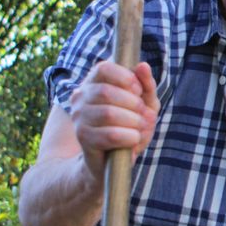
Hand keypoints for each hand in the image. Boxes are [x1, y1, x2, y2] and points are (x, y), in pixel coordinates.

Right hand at [68, 61, 159, 185]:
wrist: (113, 160)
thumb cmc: (130, 126)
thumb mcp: (145, 104)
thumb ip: (146, 85)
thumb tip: (143, 66)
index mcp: (94, 83)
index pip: (103, 68)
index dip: (126, 78)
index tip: (138, 91)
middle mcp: (80, 97)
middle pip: (107, 92)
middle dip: (133, 104)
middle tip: (144, 114)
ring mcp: (78, 118)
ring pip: (108, 114)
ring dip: (133, 122)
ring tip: (140, 128)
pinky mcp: (83, 138)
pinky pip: (109, 135)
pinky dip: (129, 137)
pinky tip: (133, 140)